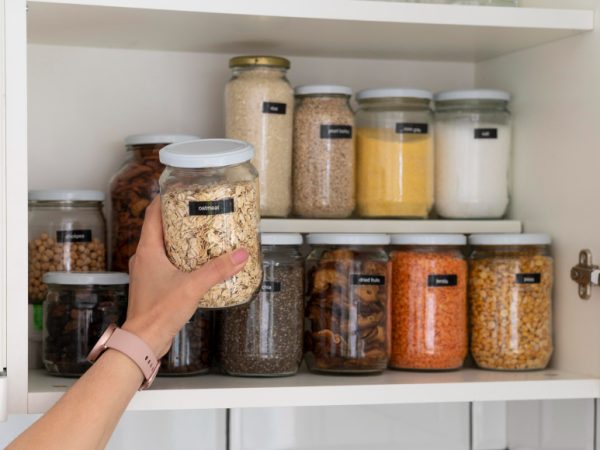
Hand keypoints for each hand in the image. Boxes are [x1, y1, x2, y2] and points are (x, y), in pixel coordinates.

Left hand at [122, 197, 248, 356]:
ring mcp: (147, 272)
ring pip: (163, 247)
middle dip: (178, 219)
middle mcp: (144, 258)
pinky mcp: (153, 285)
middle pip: (159, 229)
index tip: (180, 190)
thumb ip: (218, 269)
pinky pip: (166, 264)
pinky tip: (197, 264)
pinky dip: (180, 259)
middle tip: (199, 212)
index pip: (152, 214)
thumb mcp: (193, 286)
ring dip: (180, 240)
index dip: (165, 199)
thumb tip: (240, 255)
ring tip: (202, 236)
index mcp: (147, 250)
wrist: (144, 341)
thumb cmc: (158, 313)